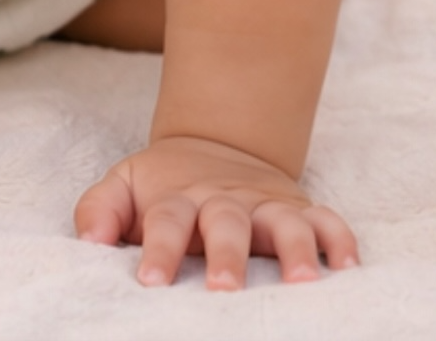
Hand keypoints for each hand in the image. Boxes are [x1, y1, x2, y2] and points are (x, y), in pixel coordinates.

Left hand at [74, 136, 358, 289]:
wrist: (216, 146)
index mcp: (179, 197)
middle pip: (226, 222)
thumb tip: (87, 239)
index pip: (166, 219)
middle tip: (223, 290)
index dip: (158, 248)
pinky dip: (340, 239)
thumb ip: (100, 208)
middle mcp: (225, 200)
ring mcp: (266, 205)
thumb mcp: (125, 185)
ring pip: (283, 222)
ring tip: (301, 282)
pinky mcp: (300, 209)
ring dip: (294, 249)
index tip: (150, 281)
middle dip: (227, 255)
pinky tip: (348, 266)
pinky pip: (328, 220)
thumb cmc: (165, 185)